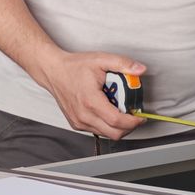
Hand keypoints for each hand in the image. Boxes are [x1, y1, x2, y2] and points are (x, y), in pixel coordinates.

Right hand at [31, 50, 145, 138]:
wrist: (53, 71)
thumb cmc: (74, 67)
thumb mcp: (101, 60)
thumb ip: (123, 64)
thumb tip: (140, 70)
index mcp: (91, 101)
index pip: (117, 121)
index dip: (133, 121)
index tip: (141, 117)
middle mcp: (83, 115)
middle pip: (114, 133)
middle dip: (129, 127)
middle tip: (135, 115)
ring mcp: (79, 121)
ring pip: (106, 134)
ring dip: (118, 127)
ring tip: (122, 112)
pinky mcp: (76, 124)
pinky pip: (97, 130)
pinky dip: (107, 126)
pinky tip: (108, 112)